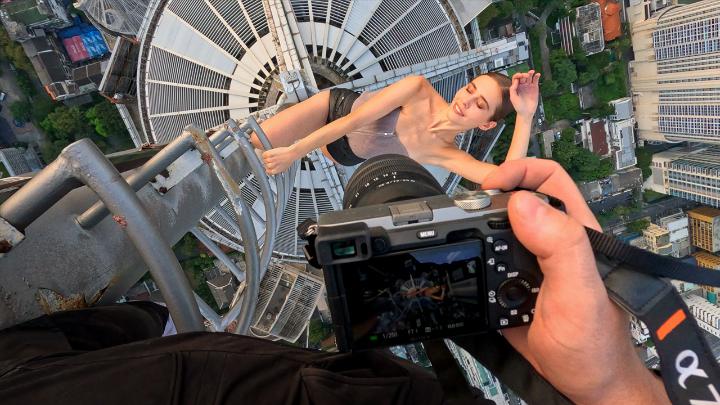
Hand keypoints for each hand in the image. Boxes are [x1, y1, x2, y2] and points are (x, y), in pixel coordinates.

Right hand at [262, 146, 298, 174]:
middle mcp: (273, 166)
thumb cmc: (290, 160)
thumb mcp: (285, 168)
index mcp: (276, 170)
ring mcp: (271, 160)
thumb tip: (277, 171)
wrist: (291, 153)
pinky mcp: (270, 154)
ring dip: (266, 158)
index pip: (268, 172)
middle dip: (268, 162)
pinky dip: (265, 154)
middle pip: (265, 165)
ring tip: (271, 156)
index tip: (268, 166)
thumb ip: (279, 170)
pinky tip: (268, 153)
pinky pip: (264, 155)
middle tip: (271, 159)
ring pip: (264, 160)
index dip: (268, 168)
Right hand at [482, 159, 669, 404]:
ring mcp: (529, 265)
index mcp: (574, 232)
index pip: (548, 178)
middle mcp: (550, 242)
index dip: (518, 171)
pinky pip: (484, 264)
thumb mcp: (579, 291)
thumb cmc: (595, 343)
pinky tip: (465, 271)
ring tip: (458, 239)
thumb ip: (560, 245)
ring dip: (474, 233)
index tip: (490, 187)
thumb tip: (523, 203)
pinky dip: (470, 263)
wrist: (585, 384)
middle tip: (463, 215)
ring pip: (495, 231)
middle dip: (486, 201)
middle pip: (514, 200)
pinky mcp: (510, 287)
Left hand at [510, 70, 540, 117]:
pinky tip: (537, 74)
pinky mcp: (534, 88)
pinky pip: (535, 81)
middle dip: (524, 74)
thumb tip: (515, 80)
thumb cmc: (518, 106)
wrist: (526, 112)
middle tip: (526, 76)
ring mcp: (528, 86)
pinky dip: (537, 77)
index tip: (520, 76)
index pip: (516, 78)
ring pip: (529, 77)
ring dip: (530, 73)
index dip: (518, 75)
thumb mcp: (513, 97)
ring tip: (532, 72)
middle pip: (523, 76)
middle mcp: (522, 85)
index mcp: (516, 87)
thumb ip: (513, 89)